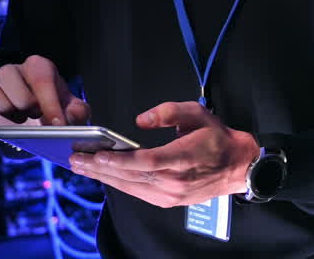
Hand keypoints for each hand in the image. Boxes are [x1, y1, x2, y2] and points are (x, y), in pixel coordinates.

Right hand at [0, 55, 90, 131]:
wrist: (33, 119)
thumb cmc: (54, 110)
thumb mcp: (71, 110)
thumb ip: (78, 113)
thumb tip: (71, 118)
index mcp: (40, 68)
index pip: (41, 78)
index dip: (49, 102)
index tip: (56, 124)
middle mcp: (14, 71)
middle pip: (8, 75)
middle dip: (22, 100)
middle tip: (33, 118)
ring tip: (13, 122)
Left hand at [68, 101, 260, 207]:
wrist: (237, 167)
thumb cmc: (217, 139)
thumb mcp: (199, 114)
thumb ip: (170, 111)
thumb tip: (141, 120)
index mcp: (183, 158)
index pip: (145, 162)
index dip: (118, 160)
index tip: (95, 154)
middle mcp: (174, 181)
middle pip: (130, 176)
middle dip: (100, 168)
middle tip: (76, 160)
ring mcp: (170, 195)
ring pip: (130, 187)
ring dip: (104, 177)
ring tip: (83, 167)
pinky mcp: (168, 201)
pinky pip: (137, 193)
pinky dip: (119, 183)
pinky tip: (105, 175)